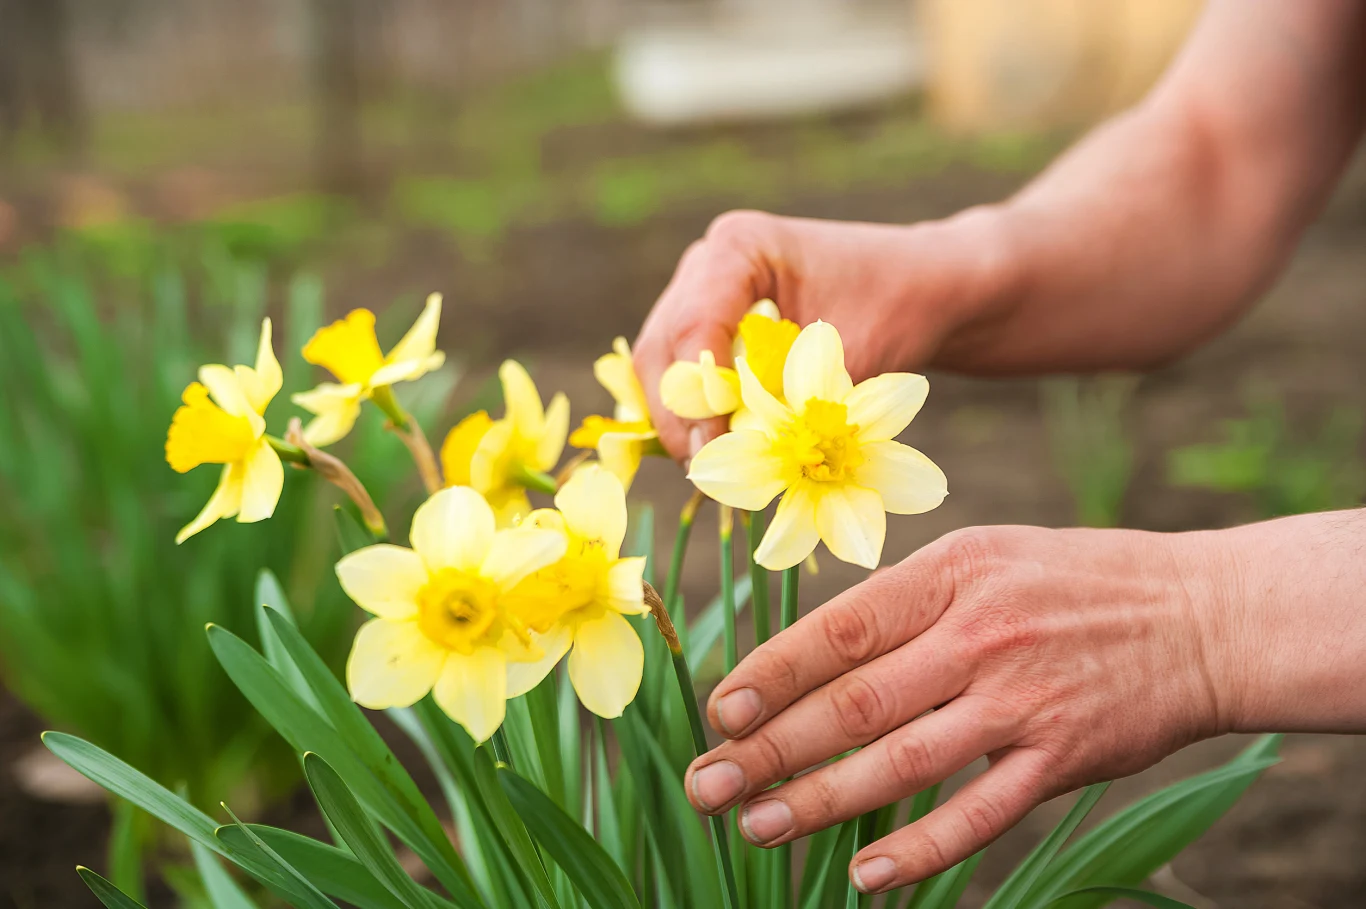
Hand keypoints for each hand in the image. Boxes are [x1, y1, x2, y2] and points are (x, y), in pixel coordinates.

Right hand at [631, 208, 1015, 461]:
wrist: (922, 288)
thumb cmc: (896, 308)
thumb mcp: (851, 357)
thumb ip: (792, 401)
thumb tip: (737, 457)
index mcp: (739, 246)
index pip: (692, 329)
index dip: (694, 397)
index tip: (710, 451)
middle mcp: (708, 262)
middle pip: (662, 348)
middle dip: (676, 414)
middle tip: (702, 470)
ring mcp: (702, 291)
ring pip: (661, 365)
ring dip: (679, 417)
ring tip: (711, 467)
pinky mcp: (709, 322)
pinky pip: (679, 373)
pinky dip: (693, 412)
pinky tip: (718, 448)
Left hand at [683, 513, 1365, 892]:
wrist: (1197, 615)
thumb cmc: (1069, 580)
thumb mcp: (982, 554)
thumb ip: (901, 599)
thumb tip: (809, 651)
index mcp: (948, 577)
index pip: (839, 630)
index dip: (771, 673)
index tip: (719, 711)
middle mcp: (977, 637)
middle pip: (854, 703)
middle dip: (770, 748)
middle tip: (707, 784)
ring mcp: (1020, 701)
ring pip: (902, 761)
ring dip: (822, 801)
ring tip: (758, 825)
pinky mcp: (1061, 757)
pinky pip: (979, 813)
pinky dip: (921, 849)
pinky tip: (865, 875)